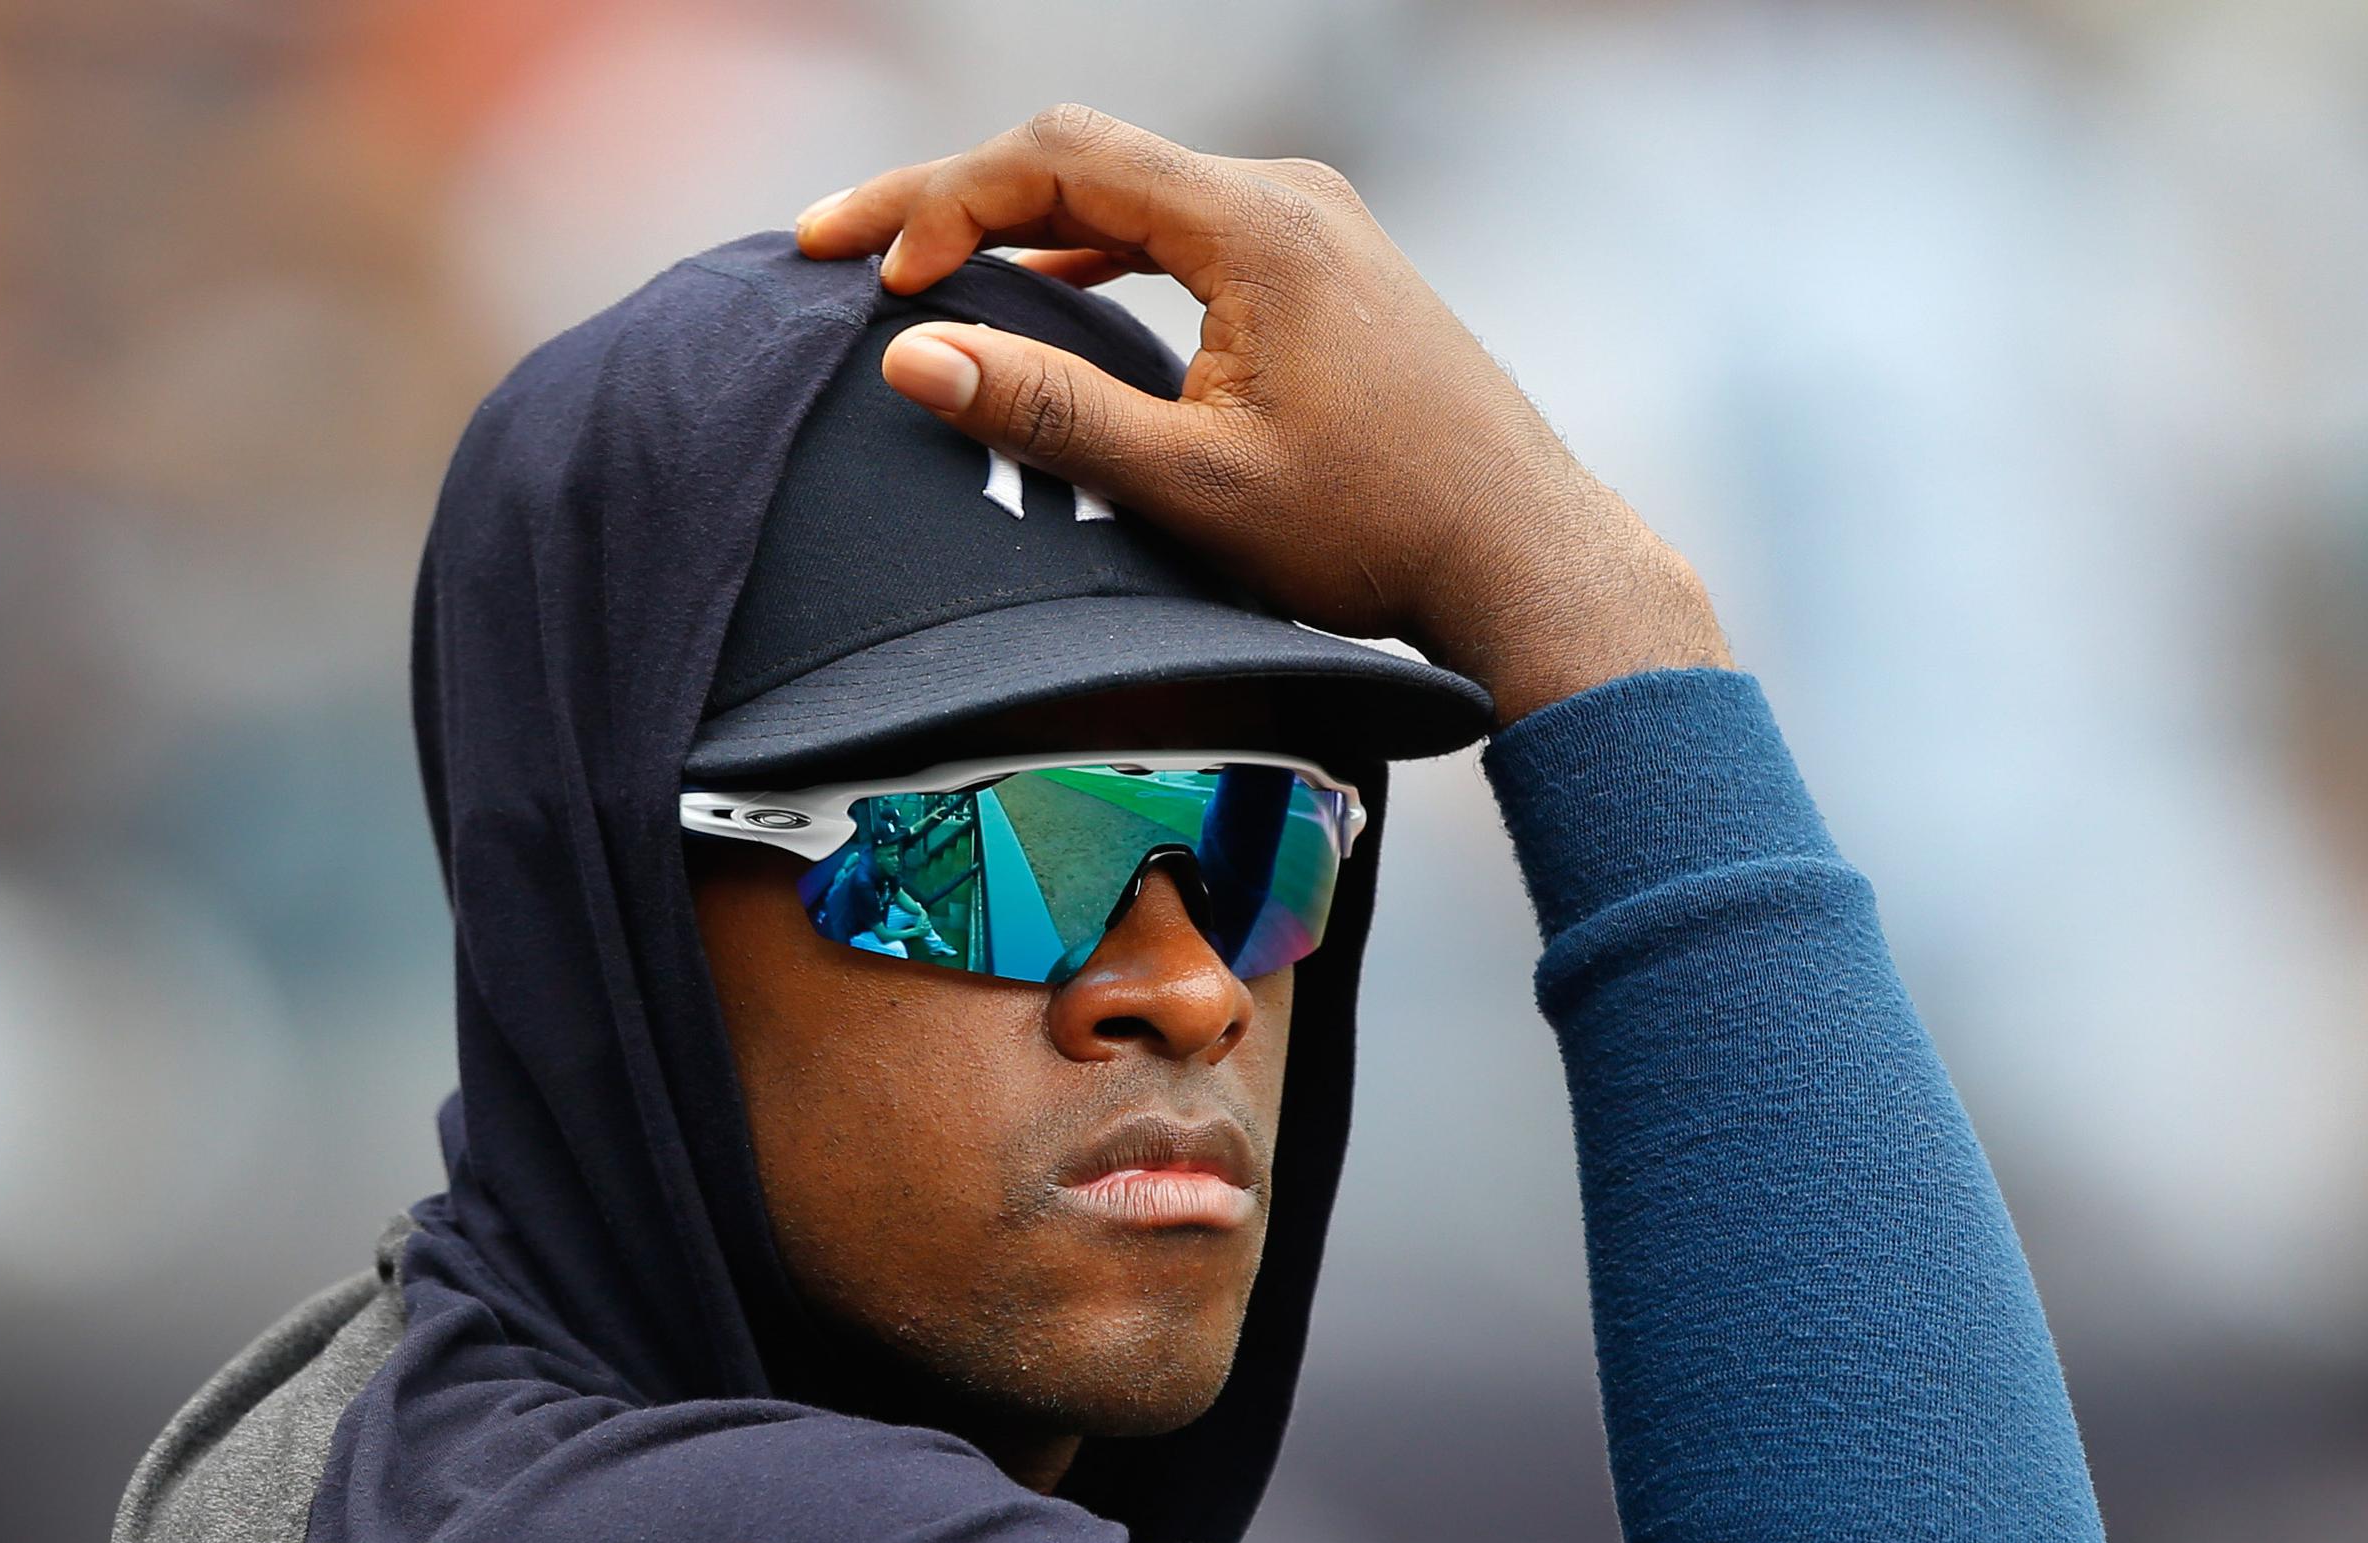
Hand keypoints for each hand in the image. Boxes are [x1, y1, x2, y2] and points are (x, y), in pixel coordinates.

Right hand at [794, 105, 1730, 724]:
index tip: (873, 276)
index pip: (1059, 157)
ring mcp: (1312, 228)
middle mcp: (1287, 198)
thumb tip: (913, 358)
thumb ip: (1050, 414)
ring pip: (1131, 191)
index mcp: (1256, 224)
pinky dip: (1095, 253)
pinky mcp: (1324, 271)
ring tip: (919, 267)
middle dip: (957, 200)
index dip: (944, 202)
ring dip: (1022, 224)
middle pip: (1085, 158)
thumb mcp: (1196, 487)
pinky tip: (1043, 291)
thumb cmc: (1379, 533)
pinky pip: (1180, 231)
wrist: (1524, 559)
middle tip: (842, 247)